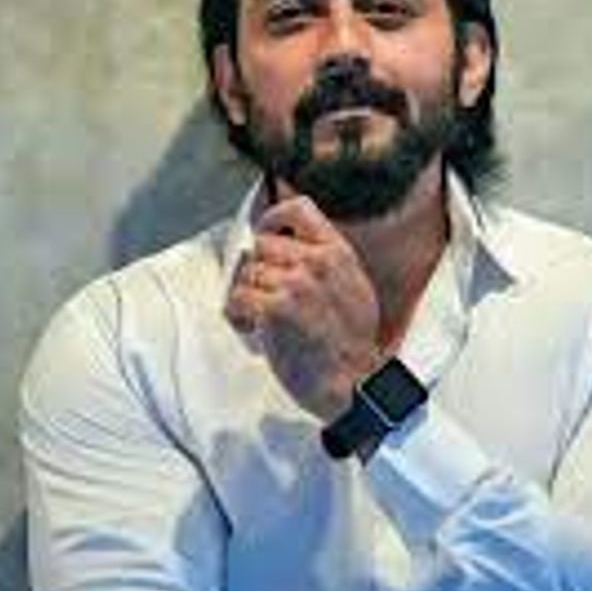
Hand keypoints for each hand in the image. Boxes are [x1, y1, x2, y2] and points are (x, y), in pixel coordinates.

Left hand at [224, 195, 381, 420]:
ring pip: (247, 272)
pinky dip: (237, 315)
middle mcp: (317, 262)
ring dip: (247, 296)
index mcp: (338, 252)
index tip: (266, 234)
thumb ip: (328, 261)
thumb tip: (296, 246)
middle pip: (262, 245)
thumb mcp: (354, 287)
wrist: (351, 382)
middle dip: (258, 270)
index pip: (298, 208)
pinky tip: (253, 329)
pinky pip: (237, 297)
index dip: (273, 218)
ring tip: (262, 318)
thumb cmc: (350, 343)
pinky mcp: (275, 309)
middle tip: (264, 295)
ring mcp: (296, 284)